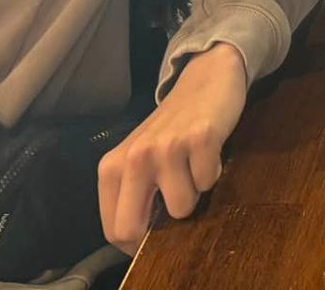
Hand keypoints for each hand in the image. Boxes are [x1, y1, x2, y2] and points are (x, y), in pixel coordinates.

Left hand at [98, 43, 247, 254]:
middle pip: (133, 229)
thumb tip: (141, 245)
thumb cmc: (171, 129)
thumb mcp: (140, 161)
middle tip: (175, 206)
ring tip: (192, 168)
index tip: (155, 236)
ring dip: (194, 194)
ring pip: (181, 208)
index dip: (136, 244)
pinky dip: (213, 173)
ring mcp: (167, 146)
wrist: (203, 80)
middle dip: (160, 232)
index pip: (113, 230)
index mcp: (112, 167)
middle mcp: (134, 157)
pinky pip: (209, 181)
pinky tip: (208, 152)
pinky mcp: (201, 137)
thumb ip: (132, 197)